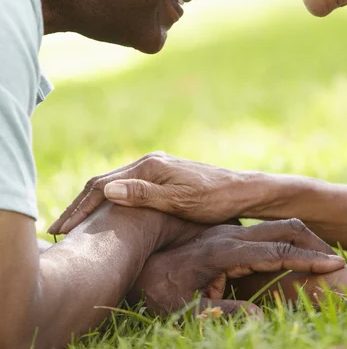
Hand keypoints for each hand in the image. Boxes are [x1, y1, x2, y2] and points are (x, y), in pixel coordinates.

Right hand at [49, 152, 255, 233]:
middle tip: (56, 231)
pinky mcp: (159, 178)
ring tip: (71, 225)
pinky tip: (101, 216)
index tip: (62, 229)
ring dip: (89, 204)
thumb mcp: (180, 201)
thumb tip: (106, 189)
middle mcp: (148, 163)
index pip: (102, 186)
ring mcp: (153, 169)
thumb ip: (143, 195)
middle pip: (102, 183)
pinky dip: (106, 202)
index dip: (80, 208)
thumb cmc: (215, 200)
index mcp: (149, 167)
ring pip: (111, 185)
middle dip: (78, 206)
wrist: (242, 191)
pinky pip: (124, 188)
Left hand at [127, 219, 344, 316]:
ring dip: (299, 240)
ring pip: (271, 228)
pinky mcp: (221, 235)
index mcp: (224, 251)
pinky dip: (282, 241)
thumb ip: (220, 311)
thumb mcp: (186, 307)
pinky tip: (290, 253)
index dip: (307, 260)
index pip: (275, 252)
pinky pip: (258, 234)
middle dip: (311, 245)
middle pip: (280, 230)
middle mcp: (228, 236)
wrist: (128, 251)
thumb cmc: (156, 288)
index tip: (334, 266)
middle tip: (336, 260)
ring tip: (322, 256)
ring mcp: (225, 232)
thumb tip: (259, 312)